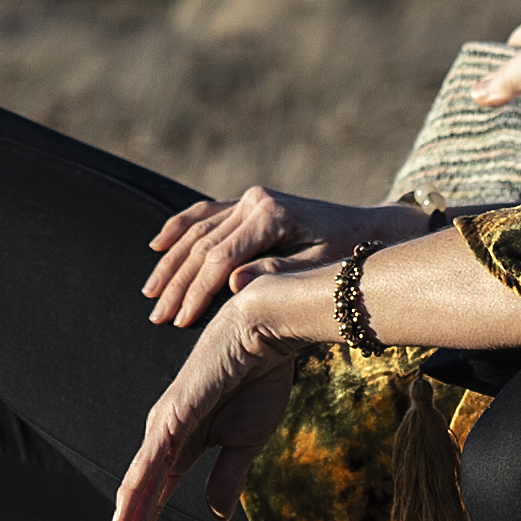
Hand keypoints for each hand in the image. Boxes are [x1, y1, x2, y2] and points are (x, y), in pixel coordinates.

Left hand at [108, 278, 326, 520]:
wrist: (267, 334)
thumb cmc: (258, 379)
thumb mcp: (245, 442)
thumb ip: (227, 478)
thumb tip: (214, 516)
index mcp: (182, 445)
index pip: (155, 498)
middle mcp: (165, 436)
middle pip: (141, 497)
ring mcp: (166, 424)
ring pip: (141, 484)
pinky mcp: (175, 414)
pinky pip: (152, 461)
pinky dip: (136, 489)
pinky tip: (124, 515)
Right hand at [142, 186, 423, 327]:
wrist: (371, 231)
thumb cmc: (349, 258)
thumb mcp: (318, 272)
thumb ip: (274, 276)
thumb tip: (230, 288)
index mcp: (271, 215)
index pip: (221, 258)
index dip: (198, 292)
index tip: (181, 322)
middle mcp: (256, 201)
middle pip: (203, 245)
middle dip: (178, 284)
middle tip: (157, 317)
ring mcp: (250, 199)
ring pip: (198, 230)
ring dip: (172, 262)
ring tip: (150, 293)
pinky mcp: (250, 203)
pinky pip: (206, 213)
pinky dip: (180, 227)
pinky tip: (157, 245)